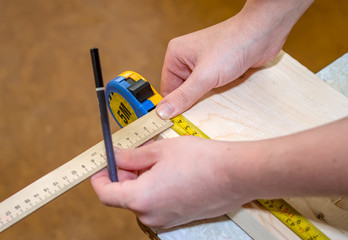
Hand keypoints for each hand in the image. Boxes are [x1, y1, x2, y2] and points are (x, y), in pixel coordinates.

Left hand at [90, 136, 257, 227]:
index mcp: (141, 199)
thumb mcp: (159, 150)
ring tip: (153, 158)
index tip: (100, 165)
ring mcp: (166, 219)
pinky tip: (166, 170)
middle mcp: (151, 215)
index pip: (105, 193)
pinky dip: (154, 187)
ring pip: (141, 199)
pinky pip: (157, 203)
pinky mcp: (179, 217)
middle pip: (124, 196)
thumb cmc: (201, 161)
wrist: (236, 174)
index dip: (99, 177)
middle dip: (123, 174)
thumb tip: (116, 156)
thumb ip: (132, 156)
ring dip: (140, 179)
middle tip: (130, 153)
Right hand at [156, 0, 313, 118]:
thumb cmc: (233, 45)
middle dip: (191, 102)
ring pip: (197, 91)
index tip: (177, 122)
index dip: (173, 105)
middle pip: (182, 91)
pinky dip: (215, 95)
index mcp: (176, 55)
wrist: (263, 34)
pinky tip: (222, 96)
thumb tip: (163, 112)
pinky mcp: (217, 69)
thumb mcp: (204, 76)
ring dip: (205, 99)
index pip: (168, 88)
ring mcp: (203, 64)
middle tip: (198, 115)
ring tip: (214, 100)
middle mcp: (187, 59)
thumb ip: (183, 96)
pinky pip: (210, 88)